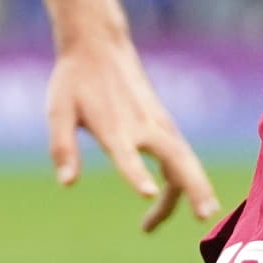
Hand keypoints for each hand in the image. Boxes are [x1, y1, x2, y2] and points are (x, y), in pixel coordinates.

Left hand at [48, 33, 223, 231]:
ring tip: (204, 216)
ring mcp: (159, 123)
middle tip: (203, 217)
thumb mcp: (58, 111)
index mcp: (114, 126)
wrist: (100, 45)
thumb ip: (62, 147)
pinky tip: (187, 199)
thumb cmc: (74, 80)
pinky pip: (181, 155)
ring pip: (185, 160)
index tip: (148, 195)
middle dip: (193, 187)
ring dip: (197, 187)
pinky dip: (188, 177)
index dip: (137, 175)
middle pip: (177, 160)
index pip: (127, 155)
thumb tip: (67, 183)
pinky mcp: (164, 123)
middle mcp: (143, 125)